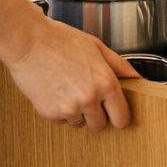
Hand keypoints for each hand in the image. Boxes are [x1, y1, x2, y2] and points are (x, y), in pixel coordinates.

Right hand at [2, 18, 139, 131]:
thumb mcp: (97, 47)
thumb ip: (120, 66)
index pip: (122, 118)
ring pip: (79, 124)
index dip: (118, 116)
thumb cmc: (61, 40)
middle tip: (88, 97)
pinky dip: (59, 111)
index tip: (114, 113)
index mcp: (105, 83)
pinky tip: (54, 91)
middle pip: (100, 126)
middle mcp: (89, 99)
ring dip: (76, 112)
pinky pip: (61, 121)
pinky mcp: (49, 114)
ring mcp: (69, 108)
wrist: (28, 42)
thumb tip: (138, 80)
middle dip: (96, 115)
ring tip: (67, 88)